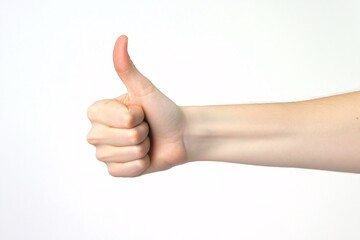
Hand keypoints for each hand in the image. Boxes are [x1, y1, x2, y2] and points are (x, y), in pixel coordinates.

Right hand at [87, 35, 187, 176]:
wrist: (180, 135)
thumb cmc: (163, 111)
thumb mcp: (144, 89)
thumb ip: (127, 68)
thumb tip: (121, 39)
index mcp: (98, 111)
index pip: (110, 118)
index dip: (132, 116)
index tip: (141, 112)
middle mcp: (96, 132)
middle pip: (115, 138)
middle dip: (139, 133)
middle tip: (146, 128)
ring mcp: (104, 153)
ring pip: (120, 155)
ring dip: (141, 148)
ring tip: (146, 140)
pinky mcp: (115, 170)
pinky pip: (124, 170)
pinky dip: (140, 163)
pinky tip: (144, 156)